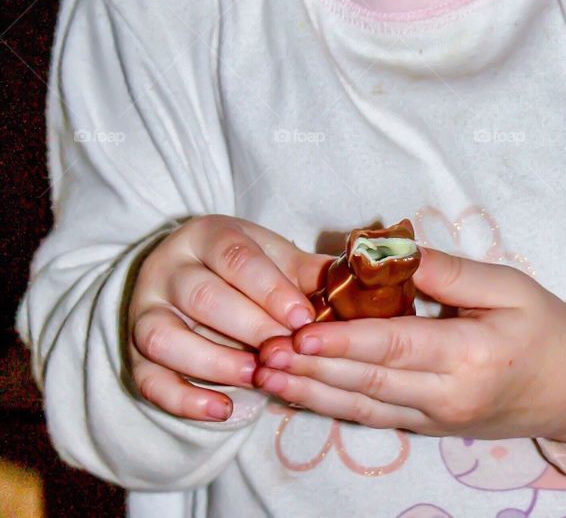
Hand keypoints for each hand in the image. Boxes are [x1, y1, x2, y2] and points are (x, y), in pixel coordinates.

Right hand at [126, 215, 333, 422]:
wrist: (186, 273)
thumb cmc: (241, 267)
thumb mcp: (272, 256)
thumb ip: (306, 272)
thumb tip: (351, 288)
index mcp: (205, 235)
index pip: (235, 256)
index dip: (270, 288)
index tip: (303, 317)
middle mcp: (167, 268)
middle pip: (201, 296)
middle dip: (248, 326)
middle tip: (285, 351)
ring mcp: (144, 310)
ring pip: (164, 337)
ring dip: (213, 361)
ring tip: (256, 376)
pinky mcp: (133, 352)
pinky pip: (148, 380)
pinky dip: (184, 400)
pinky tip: (224, 410)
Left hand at [253, 246, 565, 443]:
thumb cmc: (543, 326)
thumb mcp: (508, 285)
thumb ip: (451, 271)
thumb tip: (395, 253)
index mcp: (470, 356)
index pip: (395, 347)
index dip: (345, 342)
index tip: (302, 332)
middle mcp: (447, 396)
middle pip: (367, 384)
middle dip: (311, 370)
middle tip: (263, 353)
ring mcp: (436, 419)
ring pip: (362, 407)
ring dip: (311, 393)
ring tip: (267, 375)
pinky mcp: (428, 426)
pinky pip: (373, 417)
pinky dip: (332, 405)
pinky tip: (300, 390)